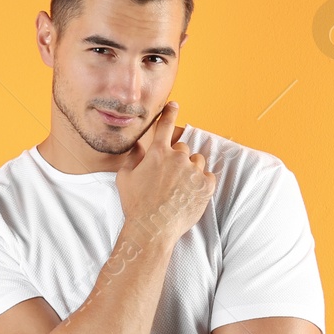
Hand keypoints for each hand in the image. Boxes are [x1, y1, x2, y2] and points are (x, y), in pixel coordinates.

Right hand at [115, 101, 215, 244]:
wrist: (152, 228)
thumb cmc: (135, 205)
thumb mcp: (125, 178)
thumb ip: (132, 158)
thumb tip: (137, 146)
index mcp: (157, 152)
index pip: (165, 125)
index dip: (170, 112)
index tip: (174, 104)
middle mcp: (177, 157)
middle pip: (183, 148)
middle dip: (177, 159)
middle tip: (170, 178)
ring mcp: (193, 171)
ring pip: (197, 161)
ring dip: (191, 169)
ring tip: (180, 188)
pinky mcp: (205, 186)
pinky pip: (208, 176)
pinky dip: (202, 183)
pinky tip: (190, 194)